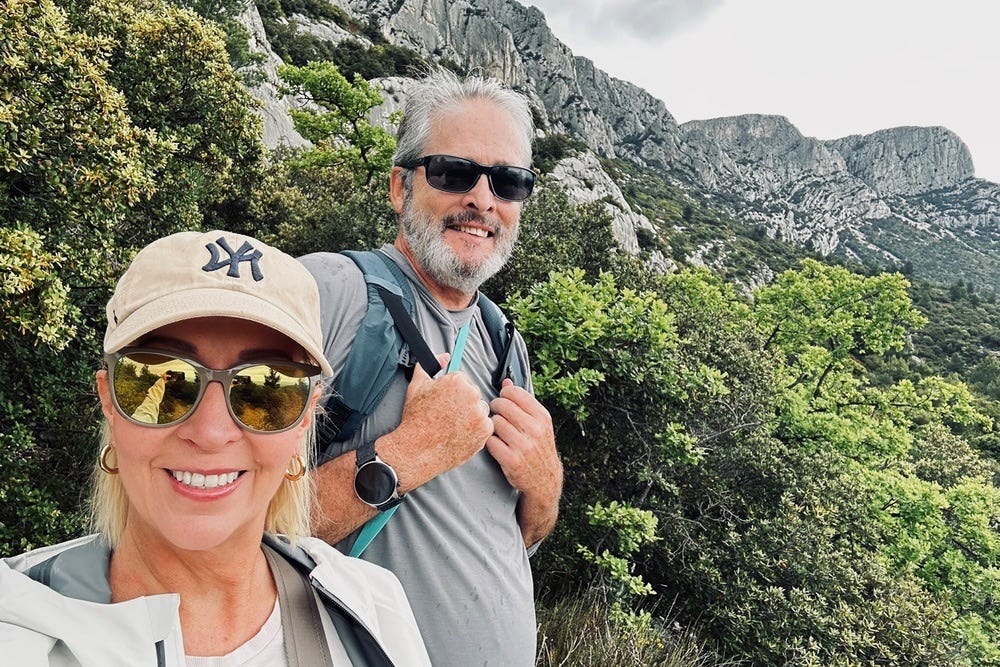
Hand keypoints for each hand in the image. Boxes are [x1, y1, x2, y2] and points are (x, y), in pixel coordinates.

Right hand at [387, 353, 493, 490]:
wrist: (417, 449)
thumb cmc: (416, 419)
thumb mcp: (417, 386)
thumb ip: (430, 366)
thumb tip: (444, 357)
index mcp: (457, 381)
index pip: (462, 380)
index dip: (451, 392)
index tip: (445, 402)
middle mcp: (471, 395)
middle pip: (473, 393)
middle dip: (463, 402)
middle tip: (448, 415)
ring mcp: (479, 414)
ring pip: (480, 409)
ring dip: (471, 415)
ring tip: (453, 425)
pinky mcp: (485, 431)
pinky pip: (486, 425)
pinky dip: (476, 429)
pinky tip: (460, 433)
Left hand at [486, 379, 562, 546]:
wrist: (545, 481)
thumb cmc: (538, 447)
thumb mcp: (537, 423)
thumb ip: (522, 402)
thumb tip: (506, 381)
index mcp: (542, 417)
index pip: (514, 392)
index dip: (503, 395)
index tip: (503, 403)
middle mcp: (535, 430)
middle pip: (501, 405)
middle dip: (494, 409)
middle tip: (496, 417)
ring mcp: (524, 445)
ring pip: (494, 422)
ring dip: (491, 427)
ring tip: (497, 433)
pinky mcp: (512, 460)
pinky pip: (490, 441)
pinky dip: (489, 442)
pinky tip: (495, 445)